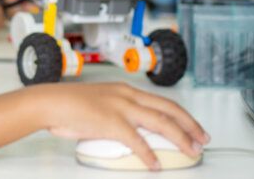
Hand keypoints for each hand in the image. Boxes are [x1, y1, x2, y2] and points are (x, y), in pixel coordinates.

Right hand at [36, 82, 208, 170]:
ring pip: (161, 122)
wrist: (50, 102)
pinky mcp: (111, 122)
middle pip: (169, 109)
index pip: (163, 101)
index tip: (193, 127)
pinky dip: (149, 154)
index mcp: (125, 89)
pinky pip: (137, 141)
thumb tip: (129, 131)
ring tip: (190, 151)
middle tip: (203, 139)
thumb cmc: (69, 105)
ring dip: (180, 138)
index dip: (182, 115)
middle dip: (190, 125)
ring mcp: (121, 107)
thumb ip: (117, 113)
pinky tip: (155, 164)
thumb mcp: (100, 103)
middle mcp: (127, 95)